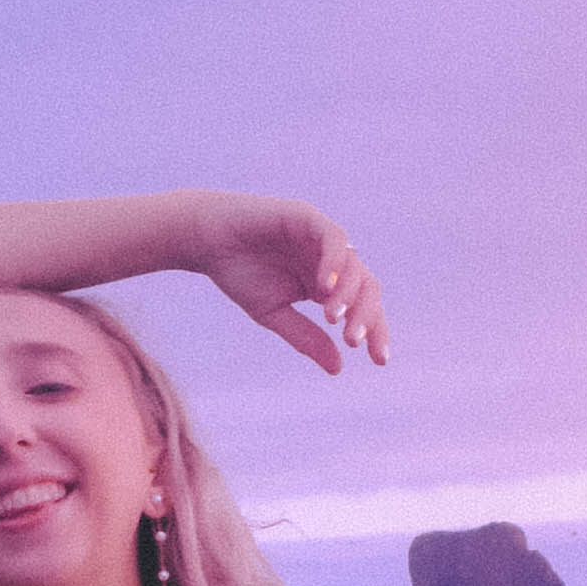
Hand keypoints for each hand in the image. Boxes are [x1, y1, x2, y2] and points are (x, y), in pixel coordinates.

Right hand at [191, 196, 388, 376]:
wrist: (206, 240)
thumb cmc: (238, 273)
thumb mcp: (273, 313)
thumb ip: (305, 337)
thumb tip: (338, 368)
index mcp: (327, 285)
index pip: (363, 308)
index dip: (376, 331)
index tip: (380, 360)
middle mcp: (330, 261)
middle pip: (368, 288)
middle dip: (367, 316)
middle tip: (353, 340)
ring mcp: (321, 238)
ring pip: (354, 265)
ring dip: (348, 294)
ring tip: (332, 318)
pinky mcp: (307, 217)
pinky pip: (333, 238)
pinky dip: (334, 262)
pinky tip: (326, 287)